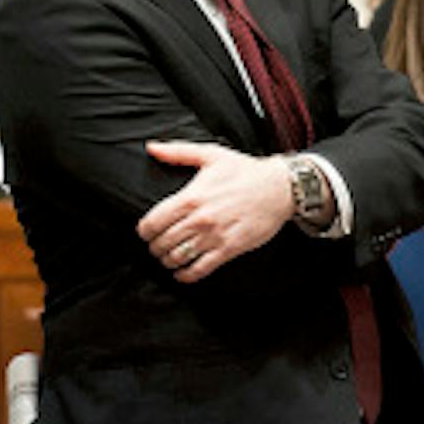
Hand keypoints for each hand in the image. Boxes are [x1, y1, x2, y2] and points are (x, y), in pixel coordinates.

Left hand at [137, 140, 294, 282]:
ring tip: (168, 258)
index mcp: (190, 197)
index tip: (146, 232)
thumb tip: (152, 148)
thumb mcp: (210, 155)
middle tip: (156, 246)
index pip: (153, 222)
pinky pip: (200, 269)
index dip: (144, 231)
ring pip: (177, 258)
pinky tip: (182, 273)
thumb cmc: (244, 171)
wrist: (279, 188)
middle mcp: (199, 219)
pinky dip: (186, 275)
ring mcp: (214, 236)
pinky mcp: (229, 249)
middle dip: (154, 247)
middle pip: (162, 243)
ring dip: (167, 261)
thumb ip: (177, 152)